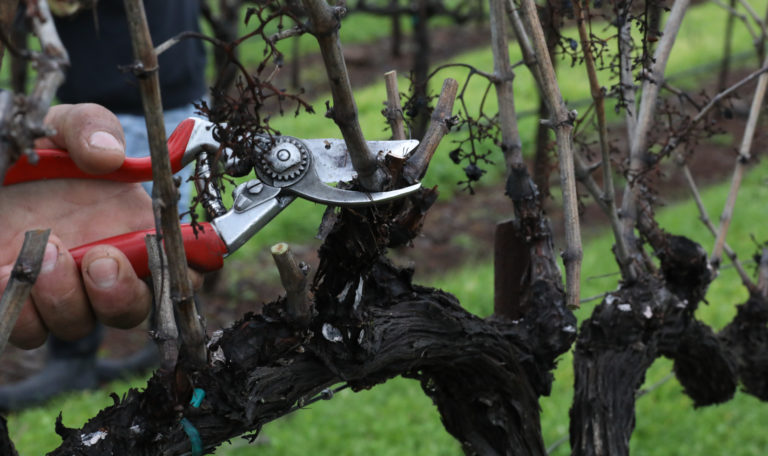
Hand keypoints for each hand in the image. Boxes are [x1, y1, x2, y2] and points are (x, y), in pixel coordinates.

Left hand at [0, 103, 196, 348]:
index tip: (177, 253)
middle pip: (135, 309)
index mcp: (132, 229)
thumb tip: (108, 155)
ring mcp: (59, 291)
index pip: (181, 266)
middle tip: (100, 259)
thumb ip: (91, 128)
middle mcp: (102, 268)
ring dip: (66, 298)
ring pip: (79, 325)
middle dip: (122, 293)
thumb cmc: (34, 150)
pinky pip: (28, 330)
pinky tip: (5, 270)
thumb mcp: (63, 125)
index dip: (191, 268)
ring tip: (44, 251)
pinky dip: (22, 309)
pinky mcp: (17, 304)